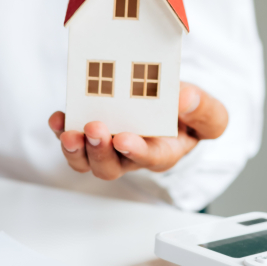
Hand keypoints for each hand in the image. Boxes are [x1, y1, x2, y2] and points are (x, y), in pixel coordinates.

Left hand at [47, 83, 227, 179]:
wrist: (172, 107)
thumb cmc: (189, 114)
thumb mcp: (209, 111)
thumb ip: (203, 110)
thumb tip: (183, 98)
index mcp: (164, 152)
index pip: (151, 158)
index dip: (136, 151)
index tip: (125, 139)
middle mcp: (132, 156)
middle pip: (111, 167)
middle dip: (100, 152)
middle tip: (96, 130)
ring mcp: (108, 147)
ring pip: (87, 161)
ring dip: (75, 150)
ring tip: (69, 132)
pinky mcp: (89, 134)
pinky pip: (73, 141)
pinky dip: (61, 131)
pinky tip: (57, 120)